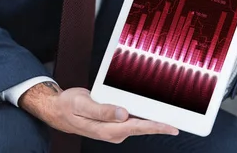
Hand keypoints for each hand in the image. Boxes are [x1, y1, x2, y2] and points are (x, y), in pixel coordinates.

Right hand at [19, 82, 177, 143]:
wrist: (58, 110)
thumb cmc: (68, 106)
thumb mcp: (82, 105)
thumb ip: (102, 110)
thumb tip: (123, 113)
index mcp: (107, 129)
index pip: (137, 127)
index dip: (156, 126)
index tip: (172, 127)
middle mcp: (114, 131)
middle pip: (142, 127)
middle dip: (160, 123)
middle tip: (179, 118)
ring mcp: (114, 129)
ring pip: (138, 123)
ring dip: (152, 118)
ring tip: (168, 111)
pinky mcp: (113, 123)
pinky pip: (131, 119)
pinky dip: (141, 114)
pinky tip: (147, 107)